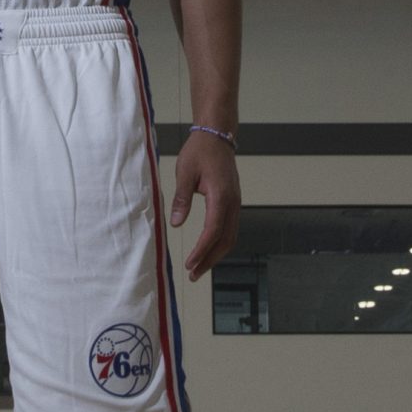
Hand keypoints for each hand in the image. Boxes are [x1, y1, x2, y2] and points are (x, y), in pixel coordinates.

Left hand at [169, 131, 240, 280]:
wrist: (217, 136)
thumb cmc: (200, 152)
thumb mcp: (184, 173)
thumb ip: (181, 199)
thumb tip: (175, 223)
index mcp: (221, 197)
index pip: (213, 231)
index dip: (201, 250)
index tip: (190, 263)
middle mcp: (233, 203)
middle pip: (225, 240)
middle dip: (210, 260)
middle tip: (194, 274)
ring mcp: (236, 204)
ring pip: (230, 237)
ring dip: (216, 254)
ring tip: (199, 268)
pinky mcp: (233, 203)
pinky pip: (230, 229)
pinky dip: (220, 243)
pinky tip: (208, 250)